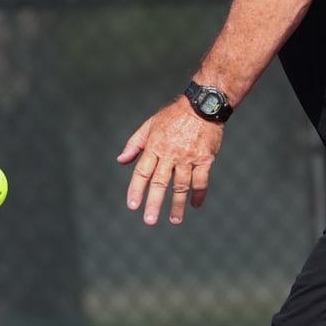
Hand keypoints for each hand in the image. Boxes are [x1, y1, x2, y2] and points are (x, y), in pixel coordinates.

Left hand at [117, 99, 223, 225]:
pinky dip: (198, 194)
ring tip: (174, 220)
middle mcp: (170, 153)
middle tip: (149, 220)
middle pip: (160, 182)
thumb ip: (135, 144)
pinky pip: (201, 180)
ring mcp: (188, 157)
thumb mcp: (150, 124)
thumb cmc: (175, 115)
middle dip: (154, 202)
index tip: (133, 206)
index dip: (136, 189)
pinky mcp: (205, 158)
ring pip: (181, 185)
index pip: (142, 171)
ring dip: (177, 205)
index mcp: (155, 145)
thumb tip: (121, 161)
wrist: (203, 105)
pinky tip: (195, 204)